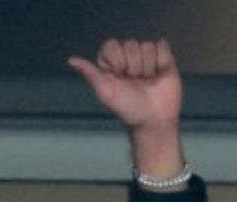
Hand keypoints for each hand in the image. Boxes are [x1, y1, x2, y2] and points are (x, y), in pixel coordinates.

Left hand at [67, 38, 182, 132]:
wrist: (154, 121)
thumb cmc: (128, 109)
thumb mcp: (106, 92)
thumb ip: (90, 74)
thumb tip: (70, 60)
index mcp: (112, 61)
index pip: (112, 44)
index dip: (117, 60)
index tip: (119, 76)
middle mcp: (129, 57)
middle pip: (131, 44)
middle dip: (134, 66)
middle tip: (136, 82)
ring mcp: (147, 58)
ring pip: (147, 46)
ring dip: (148, 67)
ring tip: (149, 81)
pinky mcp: (165, 60)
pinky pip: (162, 47)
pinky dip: (162, 61)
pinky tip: (160, 74)